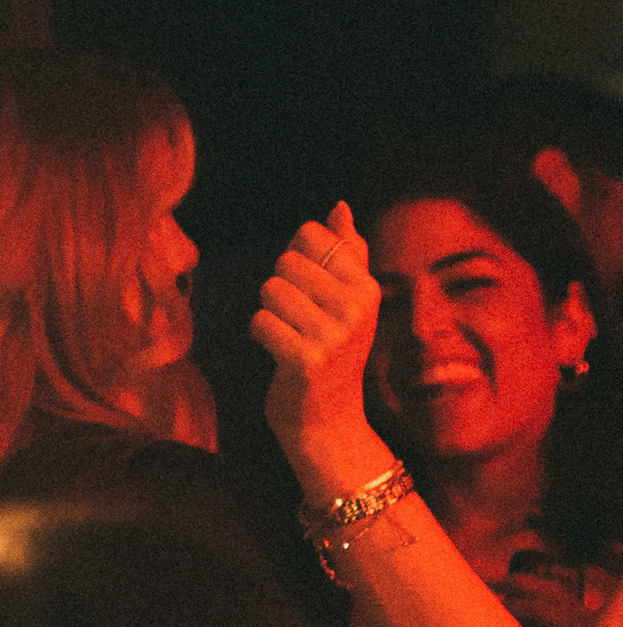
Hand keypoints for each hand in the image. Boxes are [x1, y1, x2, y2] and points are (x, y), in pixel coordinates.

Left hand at [250, 202, 388, 498]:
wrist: (329, 421)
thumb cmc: (333, 352)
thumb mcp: (349, 301)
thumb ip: (347, 251)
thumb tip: (339, 205)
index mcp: (366, 286)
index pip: (310, 234)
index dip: (295, 258)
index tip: (309, 291)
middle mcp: (357, 307)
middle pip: (286, 261)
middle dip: (281, 288)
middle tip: (298, 320)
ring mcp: (334, 335)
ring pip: (270, 290)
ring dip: (270, 314)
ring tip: (290, 337)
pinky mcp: (306, 361)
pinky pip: (260, 322)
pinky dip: (261, 335)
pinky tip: (280, 354)